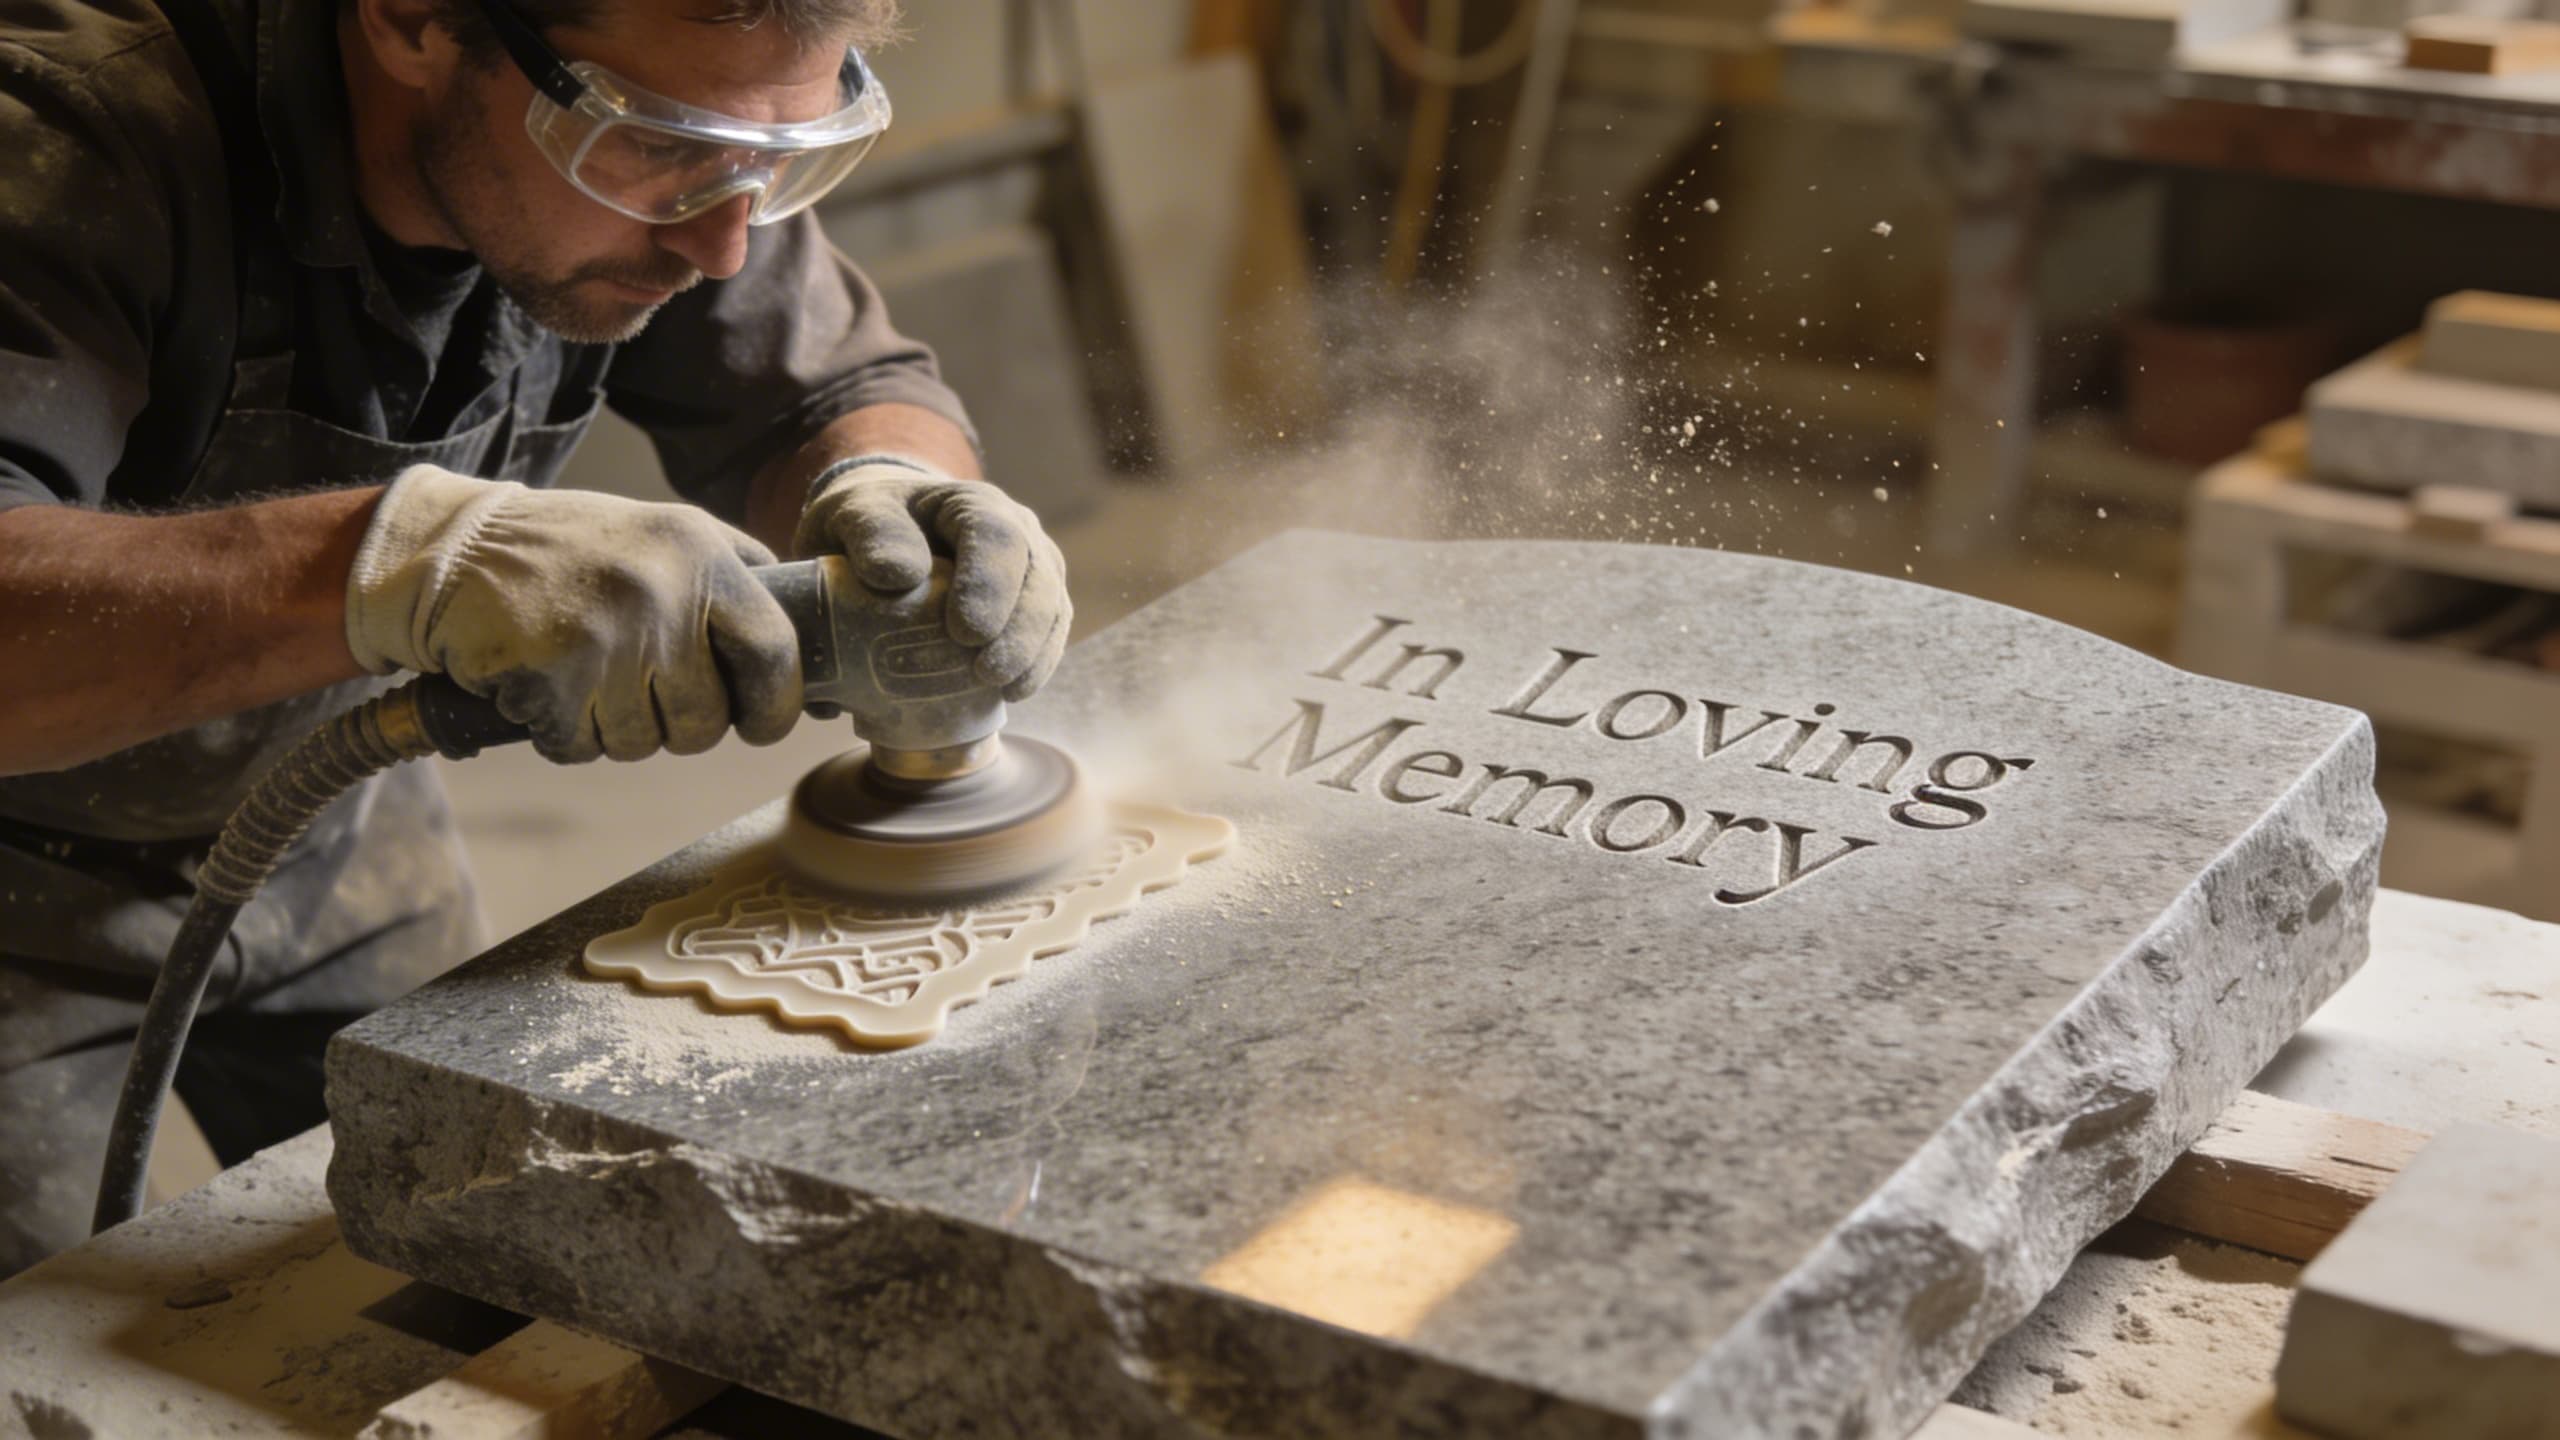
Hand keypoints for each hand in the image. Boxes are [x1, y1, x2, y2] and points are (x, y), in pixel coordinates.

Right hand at [345, 465, 801, 762]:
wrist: (454, 550)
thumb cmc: (575, 553)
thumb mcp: (668, 535)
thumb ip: (740, 581)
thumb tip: (806, 662)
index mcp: (700, 552)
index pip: (775, 650)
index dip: (775, 704)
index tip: (761, 721)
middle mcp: (661, 592)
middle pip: (707, 719)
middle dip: (679, 724)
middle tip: (642, 690)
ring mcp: (606, 638)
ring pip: (644, 742)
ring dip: (617, 728)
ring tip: (588, 675)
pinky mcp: (551, 679)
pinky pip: (582, 747)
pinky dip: (565, 732)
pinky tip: (548, 684)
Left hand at [794, 457, 1069, 700]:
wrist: (885, 539)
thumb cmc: (870, 528)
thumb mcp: (854, 515)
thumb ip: (872, 535)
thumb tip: (898, 576)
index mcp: (971, 504)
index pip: (995, 535)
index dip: (988, 583)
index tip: (965, 632)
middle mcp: (1015, 531)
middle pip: (1036, 574)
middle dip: (1020, 628)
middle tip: (989, 672)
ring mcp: (1031, 568)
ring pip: (1051, 606)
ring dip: (1034, 651)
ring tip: (1008, 689)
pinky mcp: (1034, 605)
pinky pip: (1049, 633)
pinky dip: (1037, 663)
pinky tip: (1014, 692)